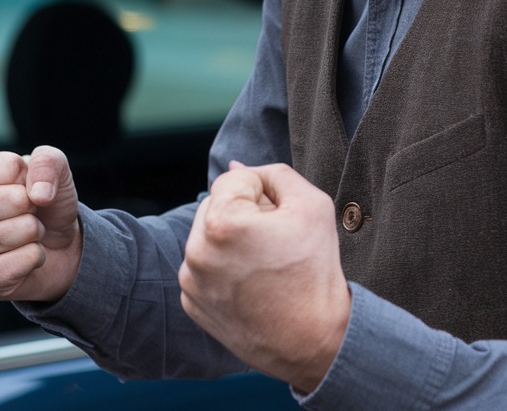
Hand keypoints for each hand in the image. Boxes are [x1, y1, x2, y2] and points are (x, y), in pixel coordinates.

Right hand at [0, 145, 81, 302]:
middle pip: (17, 198)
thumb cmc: (46, 200)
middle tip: (27, 215)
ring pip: (26, 228)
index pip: (11, 167)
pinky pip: (30, 256)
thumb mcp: (53, 168)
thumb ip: (47, 161)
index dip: (31, 177)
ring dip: (37, 231)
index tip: (25, 188)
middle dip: (35, 206)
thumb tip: (38, 195)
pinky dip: (38, 255)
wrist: (56, 243)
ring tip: (25, 235)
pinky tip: (23, 256)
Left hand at [179, 162, 350, 393]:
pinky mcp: (191, 303)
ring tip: (264, 264)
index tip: (281, 219)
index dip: (265, 192)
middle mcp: (197, 250)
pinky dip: (223, 266)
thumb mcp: (311, 204)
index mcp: (222, 222)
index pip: (236, 178)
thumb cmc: (315, 270)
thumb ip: (274, 173)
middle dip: (244, 213)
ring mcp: (191, 280)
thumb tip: (236, 165)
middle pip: (218, 204)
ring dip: (232, 239)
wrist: (314, 340)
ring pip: (209, 234)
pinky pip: (204, 265)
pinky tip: (250, 283)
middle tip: (275, 241)